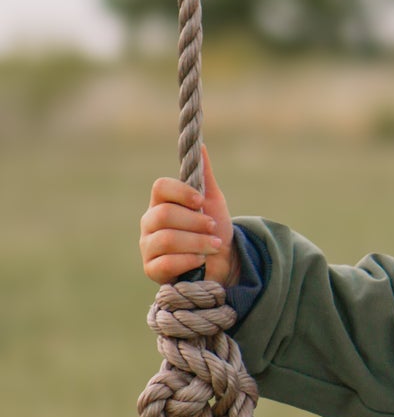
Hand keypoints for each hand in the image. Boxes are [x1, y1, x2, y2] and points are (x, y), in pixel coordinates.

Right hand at [139, 145, 238, 284]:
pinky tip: (201, 260)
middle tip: (212, 227)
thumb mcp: (213, 202)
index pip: (160, 187)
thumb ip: (205, 177)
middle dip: (194, 222)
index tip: (201, 201)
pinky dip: (188, 261)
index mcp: (162, 202)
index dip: (181, 192)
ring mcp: (148, 246)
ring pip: (166, 239)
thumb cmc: (213, 230)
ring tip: (214, 246)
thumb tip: (202, 147)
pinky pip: (165, 263)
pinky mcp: (152, 269)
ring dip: (196, 242)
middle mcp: (150, 222)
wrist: (222, 263)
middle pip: (164, 214)